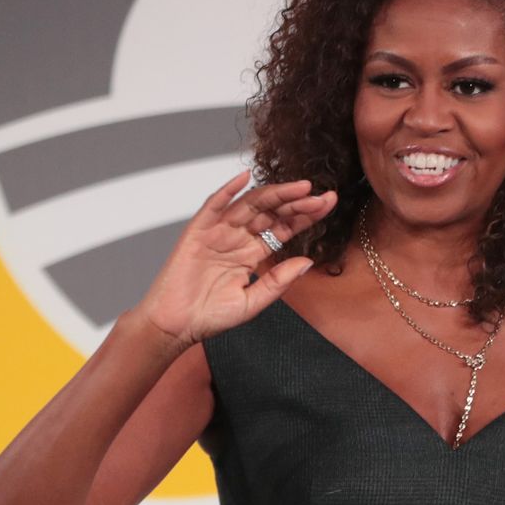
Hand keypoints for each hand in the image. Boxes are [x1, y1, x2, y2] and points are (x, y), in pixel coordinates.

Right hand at [131, 171, 336, 350]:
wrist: (176, 325)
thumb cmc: (211, 316)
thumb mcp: (253, 302)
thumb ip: (278, 281)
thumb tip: (307, 263)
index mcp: (253, 253)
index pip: (284, 228)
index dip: (306, 216)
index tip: (328, 205)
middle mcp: (238, 238)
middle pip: (272, 213)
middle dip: (298, 202)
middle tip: (322, 195)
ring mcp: (218, 232)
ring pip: (250, 206)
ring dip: (275, 194)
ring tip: (301, 187)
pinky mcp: (197, 232)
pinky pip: (213, 206)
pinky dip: (227, 191)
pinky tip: (244, 178)